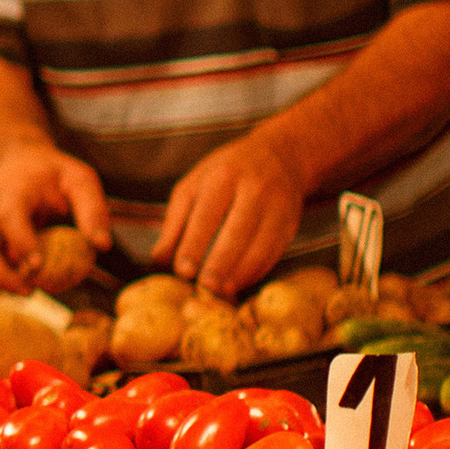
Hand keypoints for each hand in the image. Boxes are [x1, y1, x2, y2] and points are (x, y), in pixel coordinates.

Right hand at [0, 136, 110, 286]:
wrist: (16, 160)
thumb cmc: (53, 172)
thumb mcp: (79, 179)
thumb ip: (92, 210)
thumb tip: (101, 246)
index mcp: (14, 189)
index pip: (10, 216)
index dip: (21, 243)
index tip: (37, 266)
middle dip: (1, 275)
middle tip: (31, 292)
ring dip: (0, 280)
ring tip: (30, 291)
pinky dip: (3, 276)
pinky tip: (26, 282)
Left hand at [152, 132, 304, 297]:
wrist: (280, 156)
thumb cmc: (226, 173)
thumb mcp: (194, 185)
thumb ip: (175, 221)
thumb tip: (158, 259)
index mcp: (224, 176)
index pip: (207, 214)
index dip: (194, 244)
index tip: (183, 270)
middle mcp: (255, 189)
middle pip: (238, 231)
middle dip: (221, 262)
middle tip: (205, 286)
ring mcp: (278, 207)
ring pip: (261, 245)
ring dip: (241, 272)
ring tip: (221, 292)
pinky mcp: (291, 224)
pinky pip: (274, 252)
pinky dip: (256, 272)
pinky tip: (238, 284)